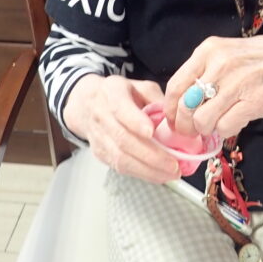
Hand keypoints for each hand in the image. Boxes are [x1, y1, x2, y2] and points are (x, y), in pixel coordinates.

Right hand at [63, 74, 180, 182]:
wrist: (87, 104)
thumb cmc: (119, 94)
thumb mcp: (140, 86)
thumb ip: (158, 100)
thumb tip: (175, 121)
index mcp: (112, 92)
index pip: (120, 108)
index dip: (135, 121)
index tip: (151, 132)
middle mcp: (101, 115)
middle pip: (123, 139)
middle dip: (151, 155)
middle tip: (173, 164)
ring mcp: (99, 137)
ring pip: (121, 158)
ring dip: (148, 170)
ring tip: (170, 173)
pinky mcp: (100, 153)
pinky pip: (120, 167)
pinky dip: (141, 174)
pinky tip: (158, 175)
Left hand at [163, 35, 262, 138]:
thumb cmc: (260, 59)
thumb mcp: (226, 54)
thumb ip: (203, 73)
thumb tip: (181, 104)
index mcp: (208, 50)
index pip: (175, 85)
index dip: (170, 109)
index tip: (173, 120)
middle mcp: (219, 64)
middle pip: (186, 106)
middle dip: (185, 125)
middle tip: (192, 131)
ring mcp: (237, 83)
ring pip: (203, 120)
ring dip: (207, 129)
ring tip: (216, 124)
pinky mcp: (254, 101)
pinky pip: (225, 127)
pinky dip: (226, 130)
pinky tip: (233, 122)